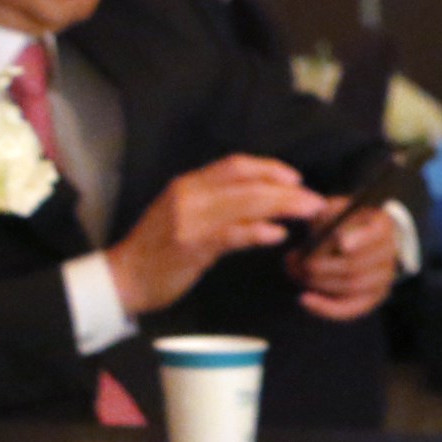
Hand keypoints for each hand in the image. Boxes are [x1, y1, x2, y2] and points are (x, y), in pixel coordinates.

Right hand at [104, 156, 327, 316]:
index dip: (270, 169)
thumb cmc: (161, 248)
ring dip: (282, 207)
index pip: (235, 165)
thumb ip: (218, 203)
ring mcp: (189, 220)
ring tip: (308, 214)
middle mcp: (189, 195)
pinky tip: (278, 234)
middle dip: (287, 191)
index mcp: (189, 184)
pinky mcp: (191, 246)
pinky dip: (257, 231)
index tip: (297, 179)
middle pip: (247, 184)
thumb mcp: (187, 215)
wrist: (126, 276)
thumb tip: (263, 199)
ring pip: (244, 204)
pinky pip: (230, 234)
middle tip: (316, 201)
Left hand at [289, 200, 399, 319]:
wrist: (355, 237)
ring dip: (318, 282)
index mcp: (382, 224)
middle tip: (295, 261)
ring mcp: (384, 277)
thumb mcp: (334, 208)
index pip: (375, 232)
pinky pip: (351, 308)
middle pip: (357, 263)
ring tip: (295, 273)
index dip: (360, 238)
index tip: (341, 243)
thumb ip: (326, 213)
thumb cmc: (340, 221)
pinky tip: (304, 299)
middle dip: (321, 265)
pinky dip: (326, 307)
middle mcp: (389, 252)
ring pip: (352, 285)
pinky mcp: (372, 297)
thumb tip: (314, 216)